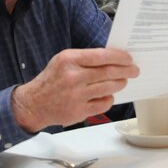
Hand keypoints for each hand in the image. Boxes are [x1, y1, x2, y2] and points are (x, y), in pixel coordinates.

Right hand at [11, 48, 138, 131]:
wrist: (33, 104)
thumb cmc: (51, 80)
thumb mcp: (63, 60)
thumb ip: (85, 59)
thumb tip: (113, 58)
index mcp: (69, 60)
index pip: (102, 56)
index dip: (120, 57)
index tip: (128, 58)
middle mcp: (73, 77)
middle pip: (109, 72)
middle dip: (126, 71)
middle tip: (134, 70)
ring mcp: (76, 95)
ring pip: (109, 88)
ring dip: (120, 83)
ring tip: (122, 81)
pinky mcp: (79, 111)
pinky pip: (104, 103)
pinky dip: (108, 98)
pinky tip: (106, 95)